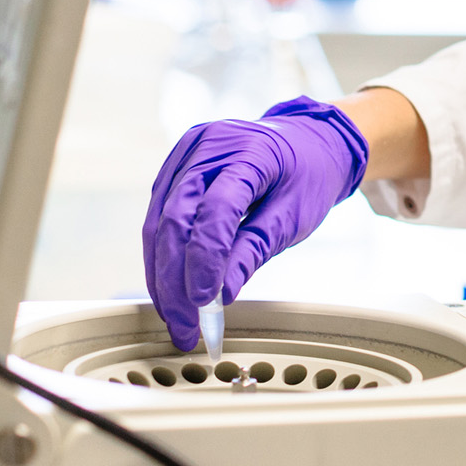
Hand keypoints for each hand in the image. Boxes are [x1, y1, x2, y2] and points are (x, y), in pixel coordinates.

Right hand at [143, 96, 368, 349]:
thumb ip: (255, 250)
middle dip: (174, 279)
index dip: (205, 260)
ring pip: (158, 221)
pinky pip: (159, 214)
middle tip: (184, 325)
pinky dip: (161, 255)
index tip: (204, 304)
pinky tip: (168, 288)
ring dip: (161, 275)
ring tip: (174, 317)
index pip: (217, 210)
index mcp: (250, 150)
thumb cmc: (308, 176)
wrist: (308, 140)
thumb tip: (221, 297)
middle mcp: (210, 144)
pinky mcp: (176, 165)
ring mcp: (187, 151)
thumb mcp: (295, 215)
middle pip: (176, 218)